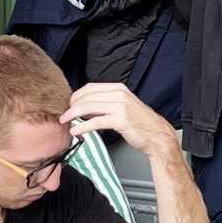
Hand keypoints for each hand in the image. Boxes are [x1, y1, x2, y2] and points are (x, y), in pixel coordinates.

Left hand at [61, 83, 178, 161]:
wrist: (157, 134)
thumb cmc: (139, 122)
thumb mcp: (123, 105)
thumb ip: (106, 102)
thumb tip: (85, 107)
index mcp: (118, 88)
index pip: (89, 88)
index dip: (76, 96)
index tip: (69, 105)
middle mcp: (118, 94)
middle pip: (86, 97)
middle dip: (71, 106)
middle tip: (64, 115)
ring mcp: (120, 106)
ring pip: (88, 107)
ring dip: (73, 115)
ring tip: (65, 122)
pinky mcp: (120, 120)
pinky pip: (95, 122)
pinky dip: (82, 127)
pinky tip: (76, 131)